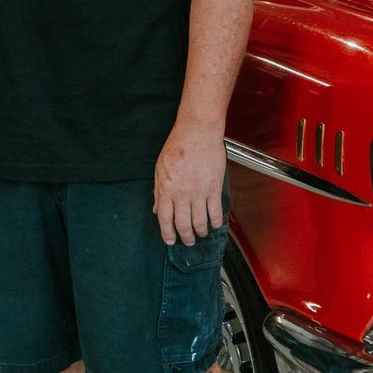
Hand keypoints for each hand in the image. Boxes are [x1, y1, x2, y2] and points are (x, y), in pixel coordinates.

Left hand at [152, 121, 225, 245]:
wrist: (198, 131)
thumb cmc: (178, 145)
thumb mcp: (160, 167)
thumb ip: (158, 191)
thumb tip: (157, 209)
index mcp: (167, 189)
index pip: (165, 219)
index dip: (167, 234)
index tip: (170, 240)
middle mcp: (182, 194)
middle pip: (183, 225)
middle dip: (186, 237)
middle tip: (188, 241)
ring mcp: (199, 192)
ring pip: (200, 222)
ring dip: (200, 232)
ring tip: (201, 234)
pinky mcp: (214, 188)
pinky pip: (215, 211)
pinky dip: (215, 222)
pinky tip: (214, 224)